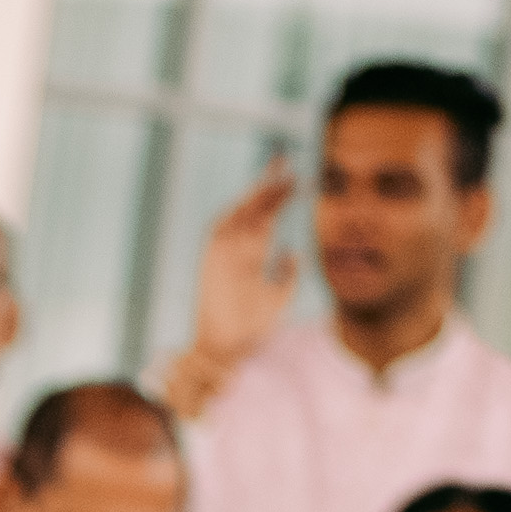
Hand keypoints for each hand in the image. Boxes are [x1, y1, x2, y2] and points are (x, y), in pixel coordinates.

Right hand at [183, 160, 293, 379]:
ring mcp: (222, 253)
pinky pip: (222, 229)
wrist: (225, 350)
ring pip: (241, 214)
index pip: (268, 218)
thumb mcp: (279, 297)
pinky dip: (237, 212)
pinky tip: (254, 196)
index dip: (282, 198)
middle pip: (255, 208)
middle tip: (286, 161)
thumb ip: (287, 274)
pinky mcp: (210, 260)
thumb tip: (293, 251)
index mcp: (252, 256)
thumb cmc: (251, 330)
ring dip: (257, 194)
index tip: (299, 181)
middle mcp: (237, 249)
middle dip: (270, 185)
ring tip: (277, 174)